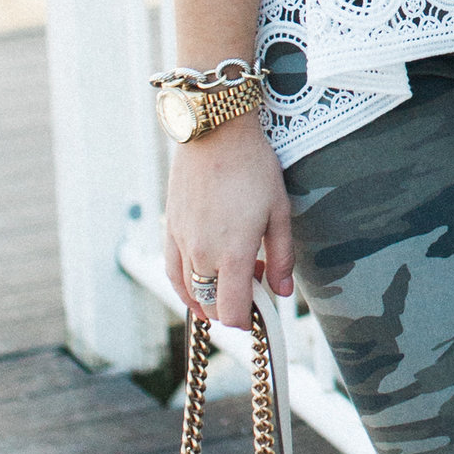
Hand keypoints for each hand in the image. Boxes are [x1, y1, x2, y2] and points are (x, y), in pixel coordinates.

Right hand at [165, 123, 295, 330]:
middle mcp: (201, 253)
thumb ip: (281, 257)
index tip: (260, 312)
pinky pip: (172, 271)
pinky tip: (200, 280)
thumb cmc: (252, 167)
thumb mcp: (279, 211)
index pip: (231, 311)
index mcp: (232, 253)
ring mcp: (182, 242)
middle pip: (210, 305)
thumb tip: (283, 292)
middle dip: (231, 309)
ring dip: (209, 297)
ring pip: (189, 291)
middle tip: (253, 288)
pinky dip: (185, 285)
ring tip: (230, 284)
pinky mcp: (170, 228)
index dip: (246, 321)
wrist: (215, 132)